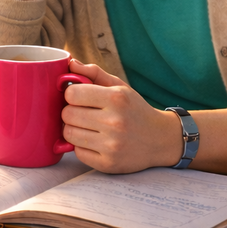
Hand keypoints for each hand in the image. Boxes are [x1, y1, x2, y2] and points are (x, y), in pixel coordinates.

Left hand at [61, 60, 181, 172]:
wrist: (159, 139)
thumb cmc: (134, 109)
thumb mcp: (120, 87)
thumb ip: (94, 73)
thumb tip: (70, 63)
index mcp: (116, 98)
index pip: (72, 94)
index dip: (71, 94)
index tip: (79, 97)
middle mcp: (114, 122)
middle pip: (67, 115)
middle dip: (71, 112)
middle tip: (82, 112)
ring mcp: (111, 145)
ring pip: (69, 134)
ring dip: (73, 129)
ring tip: (86, 126)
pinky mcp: (108, 164)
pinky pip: (78, 152)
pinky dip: (82, 146)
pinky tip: (94, 141)